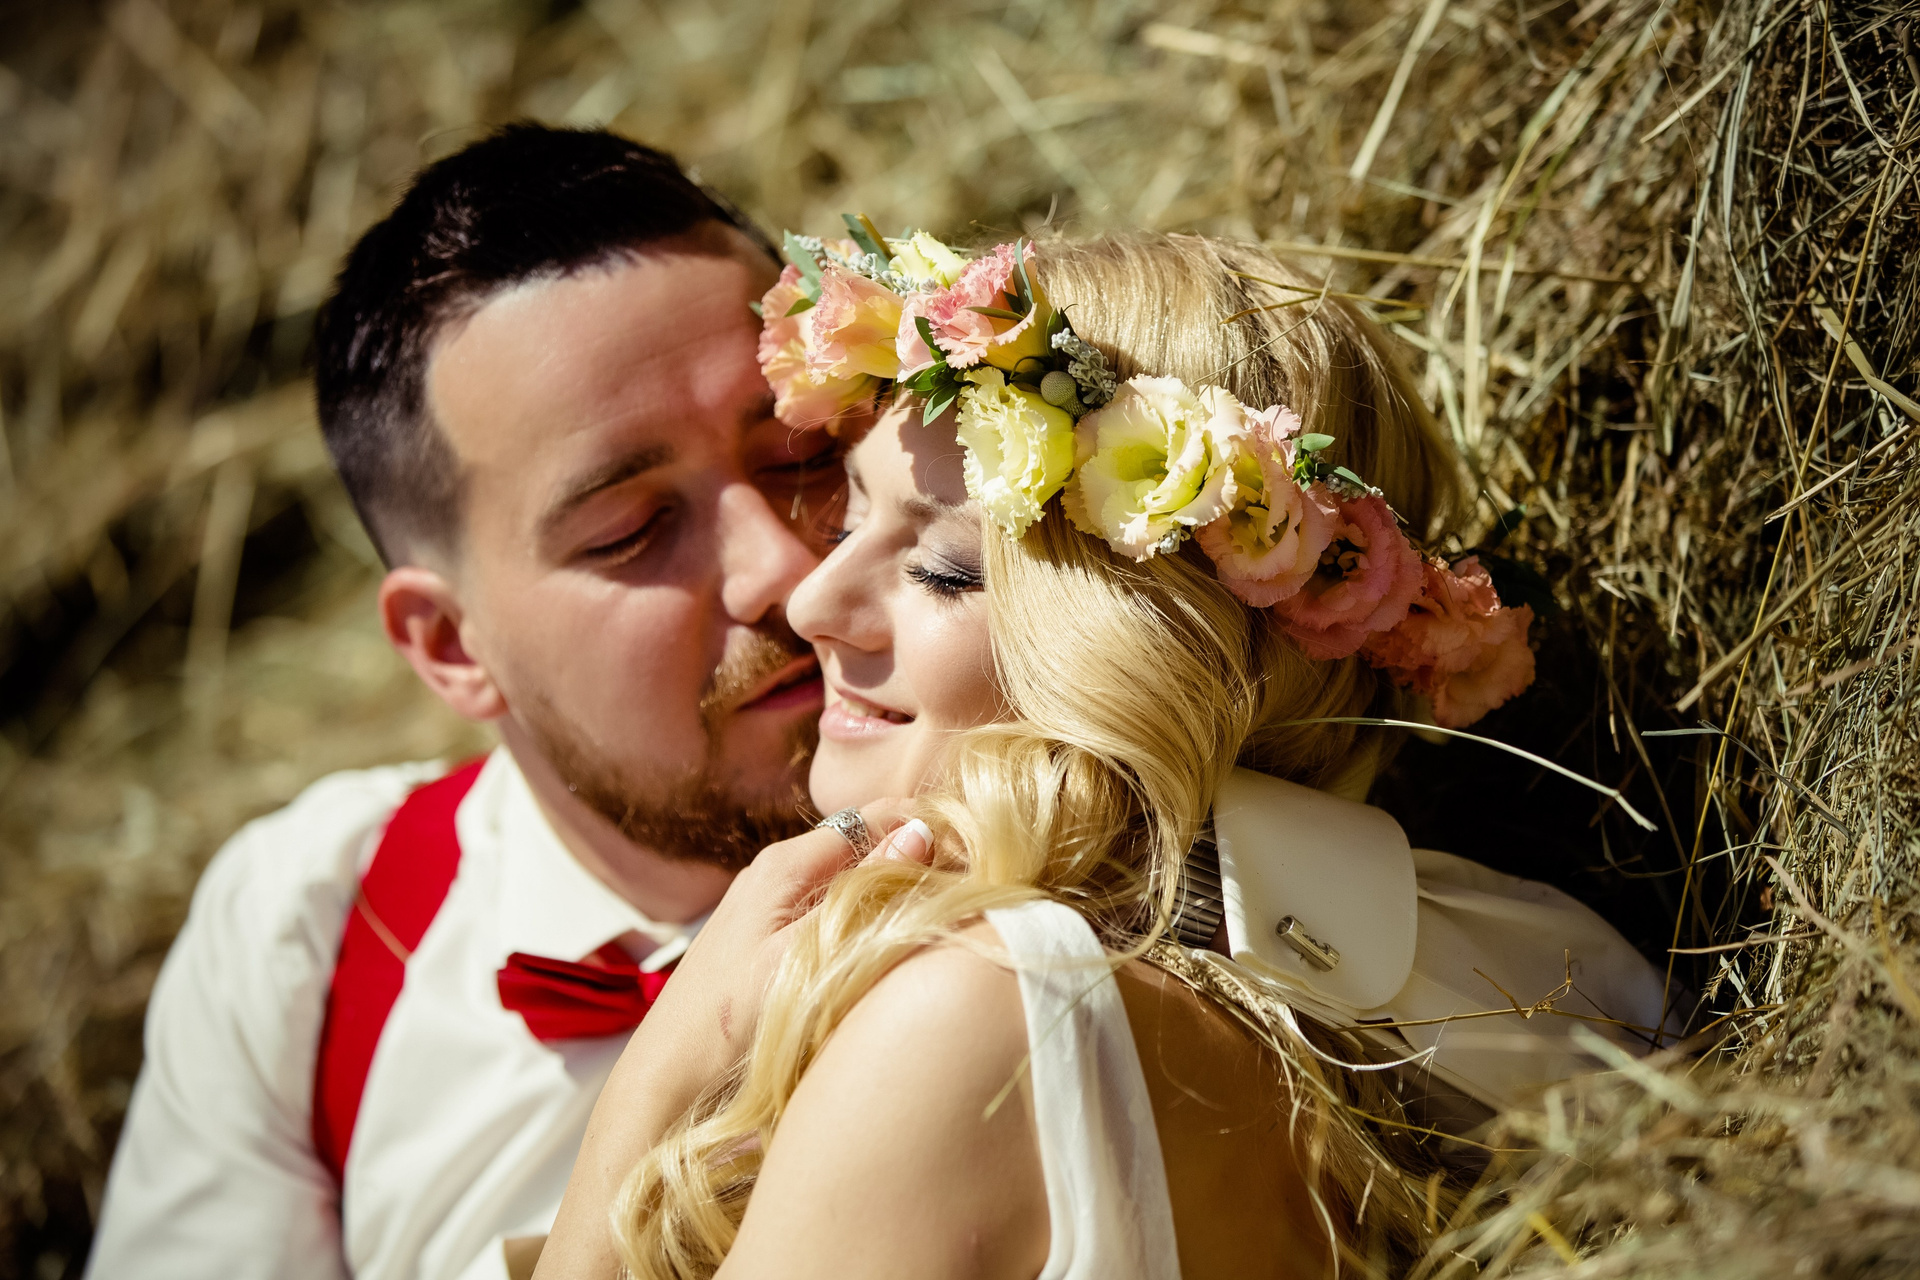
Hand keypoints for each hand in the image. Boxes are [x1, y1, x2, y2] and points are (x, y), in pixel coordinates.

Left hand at [533, 802, 935, 1279]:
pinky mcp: (776, 937)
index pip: (876, 817)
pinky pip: (840, 910)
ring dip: (900, 891)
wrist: (667, 1081)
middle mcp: (780, 872)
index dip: (929, 828)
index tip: (977, 855)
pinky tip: (898, 948)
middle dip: (921, 859)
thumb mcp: (795, 959)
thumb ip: (857, 897)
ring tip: (947, 917)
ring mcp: (776, 904)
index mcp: (784, 864)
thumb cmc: (722, 1025)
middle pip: (869, 844)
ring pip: (857, 879)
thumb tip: (919, 833)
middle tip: (973, 892)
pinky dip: (875, 919)